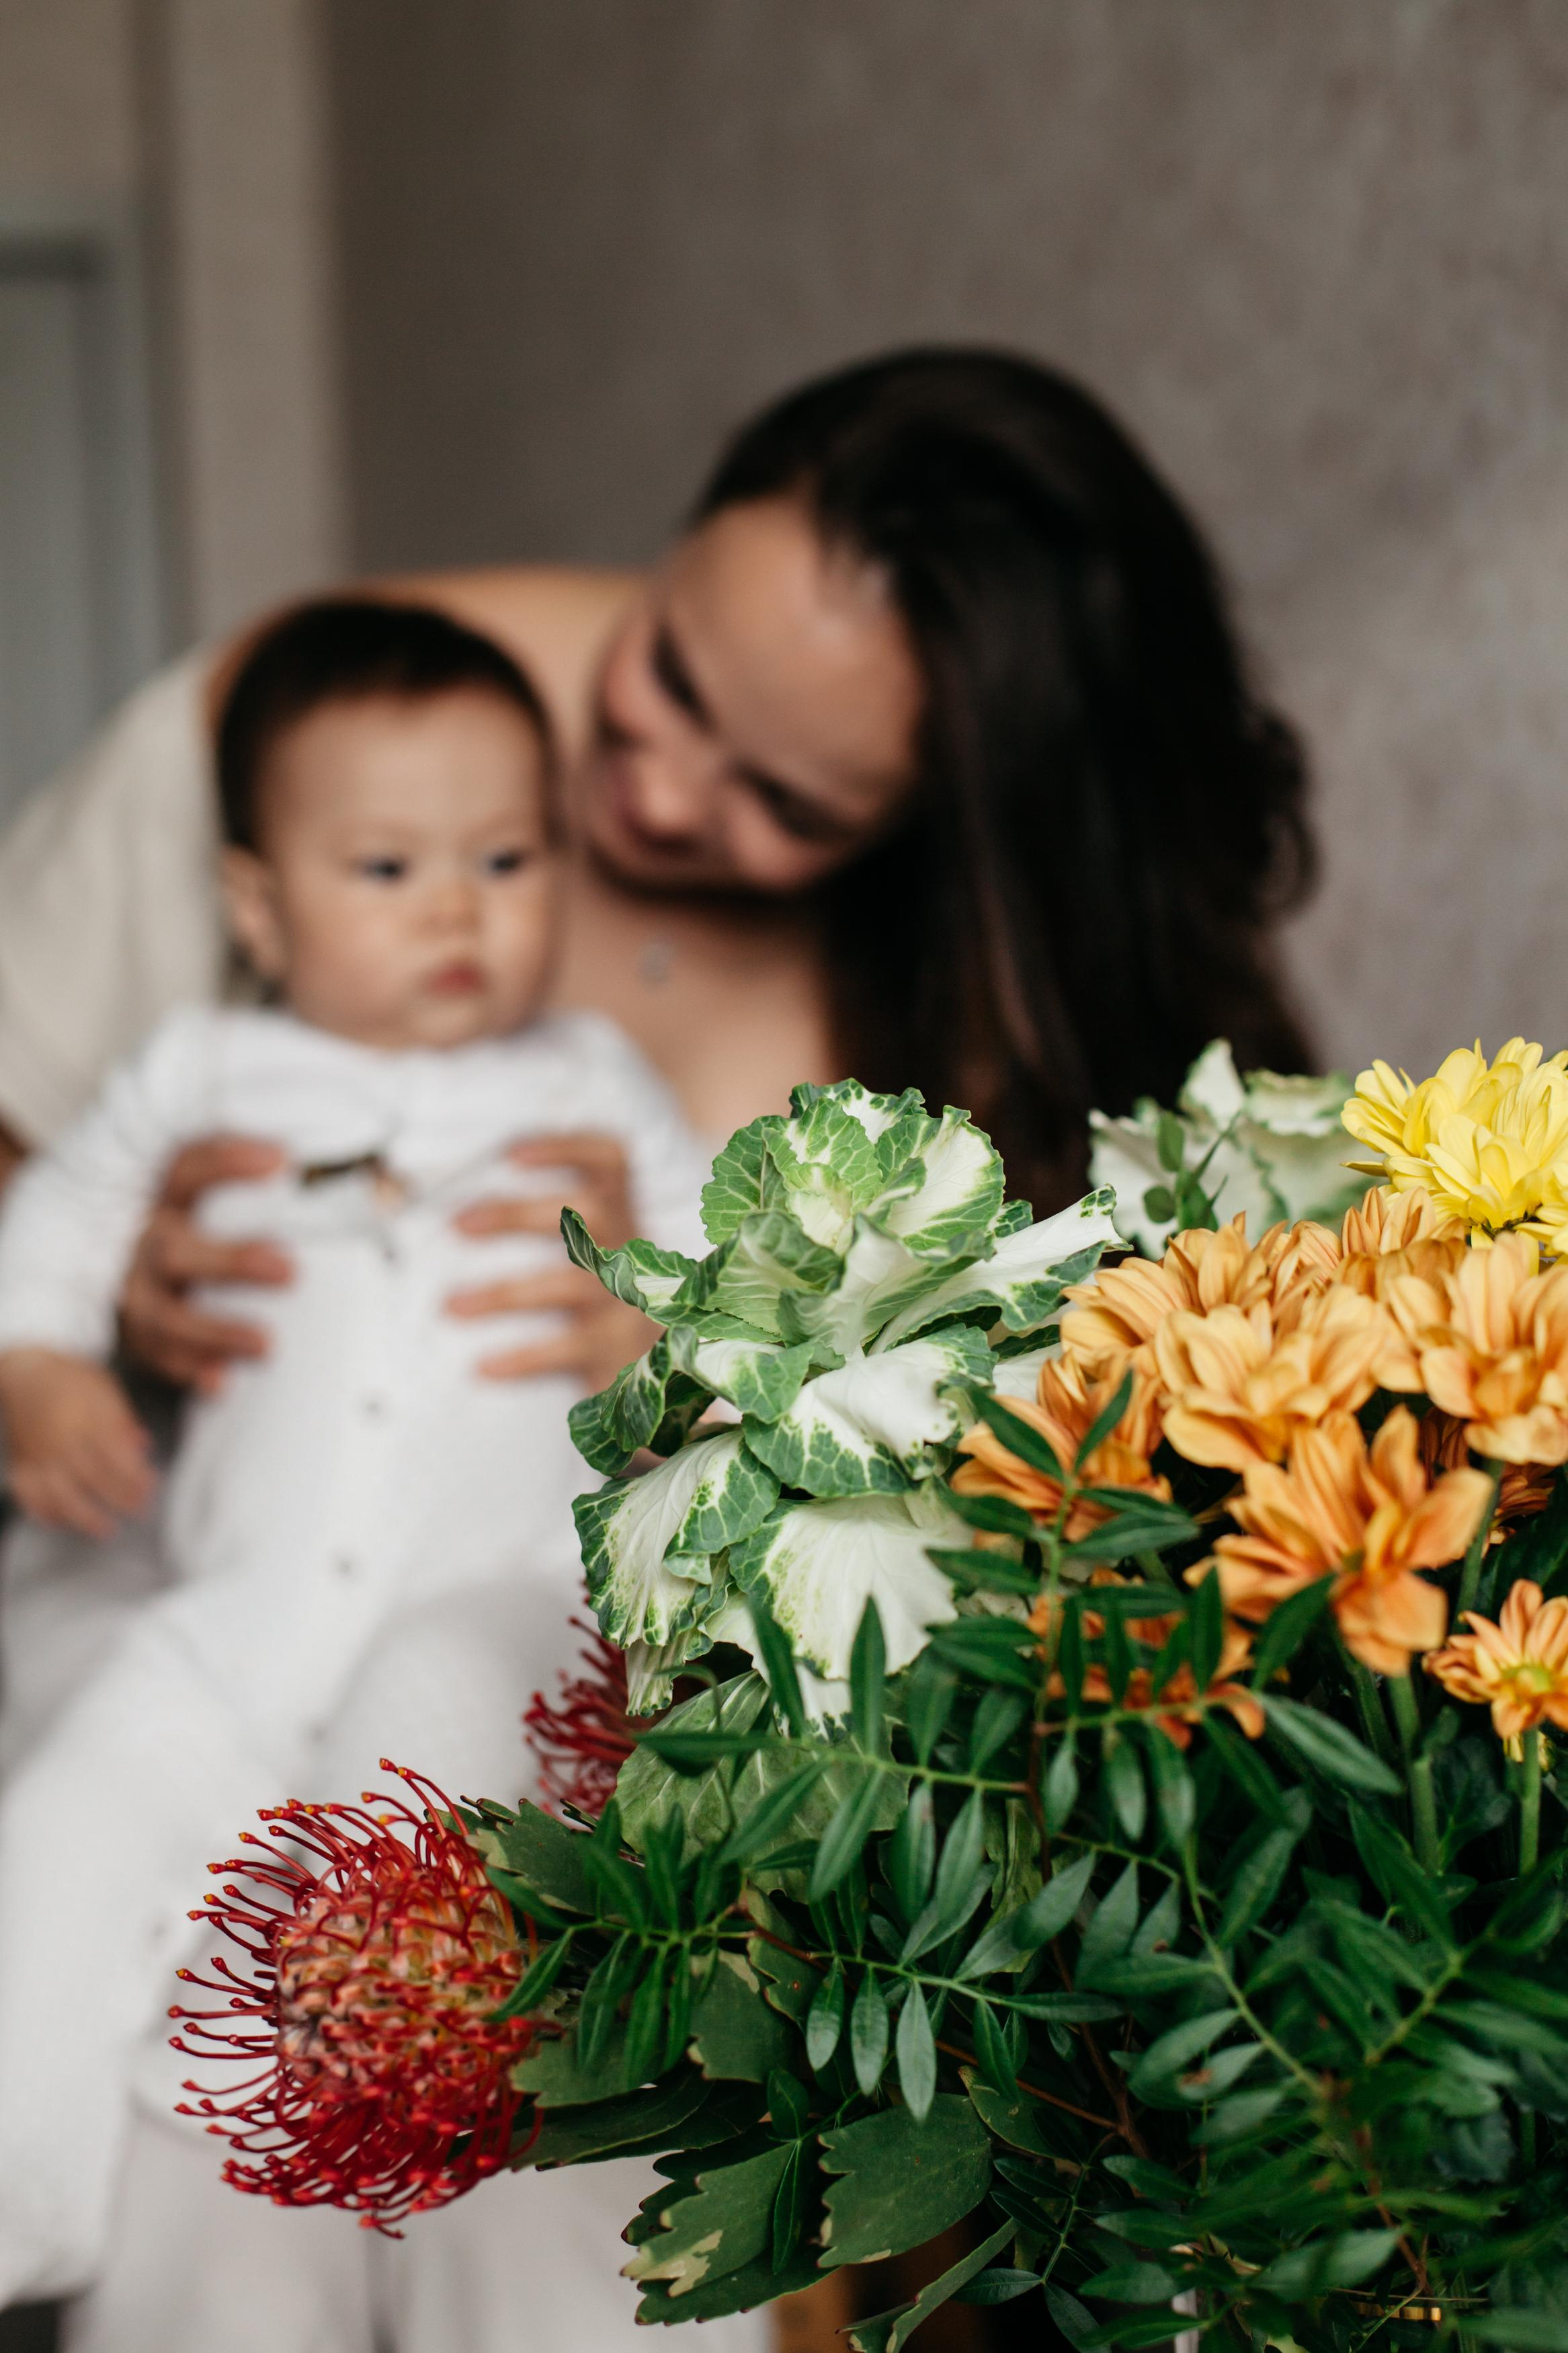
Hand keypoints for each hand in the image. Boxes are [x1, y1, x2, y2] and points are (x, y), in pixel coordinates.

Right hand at [0, 1348, 155, 1535]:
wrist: (24, 1373)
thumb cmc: (70, 1380)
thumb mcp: (105, 1388)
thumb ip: (124, 1420)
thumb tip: (144, 1446)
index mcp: (86, 1418)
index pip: (114, 1454)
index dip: (134, 1476)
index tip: (150, 1487)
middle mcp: (61, 1439)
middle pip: (91, 1477)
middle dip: (118, 1498)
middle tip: (137, 1510)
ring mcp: (38, 1454)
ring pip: (59, 1493)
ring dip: (83, 1516)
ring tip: (104, 1529)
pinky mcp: (20, 1463)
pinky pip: (28, 1494)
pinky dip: (44, 1511)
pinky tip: (62, 1522)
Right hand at [118, 1135, 292, 1391]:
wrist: (172, 1280)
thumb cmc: (231, 1231)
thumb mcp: (252, 1200)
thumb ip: (304, 1193)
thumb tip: (387, 1183)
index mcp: (178, 1197)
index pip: (190, 1167)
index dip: (227, 1161)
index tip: (280, 1159)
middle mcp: (154, 1242)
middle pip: (174, 1249)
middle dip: (230, 1263)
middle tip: (289, 1271)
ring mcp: (143, 1293)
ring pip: (162, 1315)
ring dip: (214, 1330)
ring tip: (266, 1344)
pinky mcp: (144, 1338)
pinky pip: (159, 1360)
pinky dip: (190, 1371)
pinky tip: (222, 1382)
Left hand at [447, 1132, 650, 1386]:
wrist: (657, 1383)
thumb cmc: (599, 1308)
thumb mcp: (588, 1260)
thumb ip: (550, 1229)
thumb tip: (459, 1215)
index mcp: (621, 1218)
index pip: (610, 1164)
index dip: (566, 1149)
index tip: (511, 1153)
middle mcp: (631, 1252)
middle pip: (588, 1215)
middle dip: (518, 1214)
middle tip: (458, 1223)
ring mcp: (630, 1302)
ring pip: (573, 1285)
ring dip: (504, 1293)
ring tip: (451, 1306)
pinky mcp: (620, 1351)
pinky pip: (570, 1349)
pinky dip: (525, 1357)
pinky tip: (483, 1365)